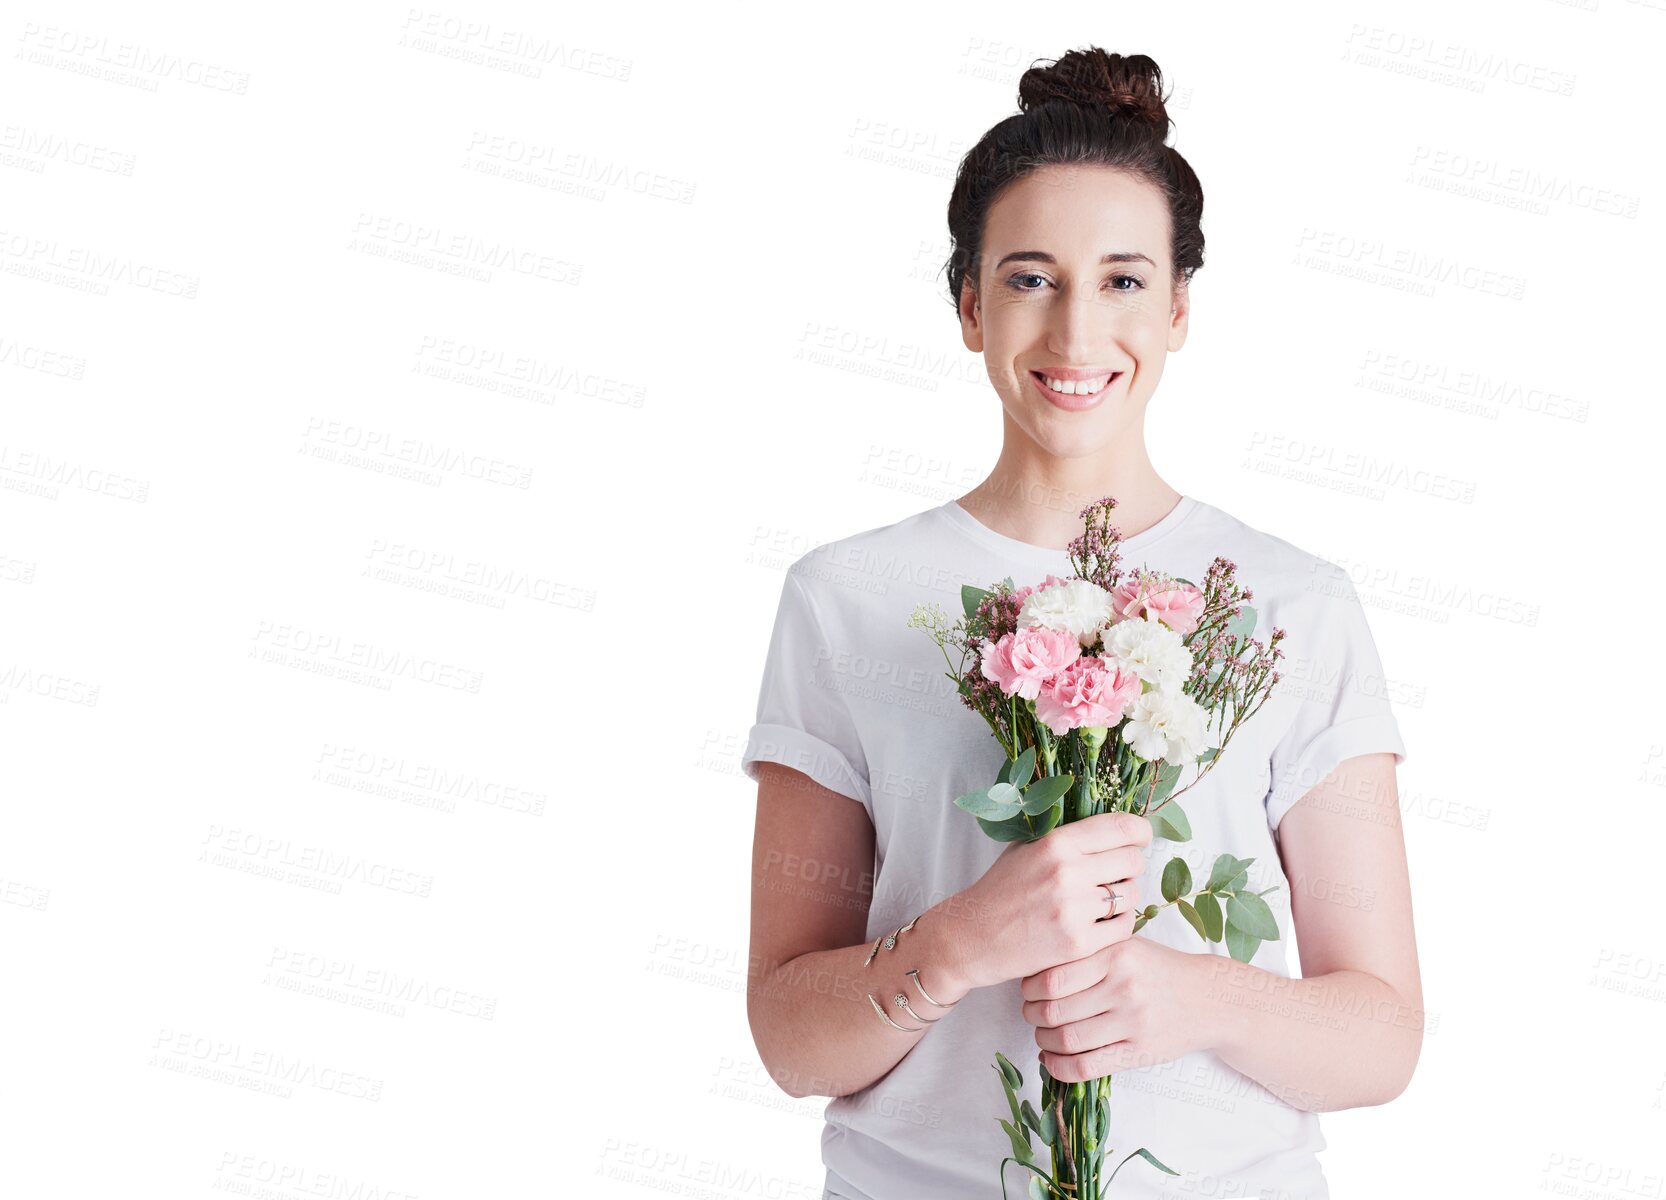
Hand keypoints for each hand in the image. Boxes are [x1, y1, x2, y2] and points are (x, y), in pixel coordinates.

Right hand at [948, 811, 1151, 990]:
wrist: (972, 936)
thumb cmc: (1001, 889)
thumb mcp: (1026, 848)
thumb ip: (1066, 835)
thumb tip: (1113, 826)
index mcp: (1055, 843)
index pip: (1121, 827)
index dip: (1140, 831)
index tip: (1141, 837)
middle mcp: (1067, 873)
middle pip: (1133, 861)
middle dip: (1132, 864)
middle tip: (1120, 871)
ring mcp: (1073, 910)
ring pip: (1131, 895)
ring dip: (1124, 895)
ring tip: (1105, 899)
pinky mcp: (1078, 943)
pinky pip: (1124, 927)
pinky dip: (1119, 924)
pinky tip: (1102, 922)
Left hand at [1021, 935, 1218, 1083]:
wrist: (1208, 997)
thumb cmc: (1157, 969)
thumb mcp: (1125, 945)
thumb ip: (1087, 953)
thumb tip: (1034, 970)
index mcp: (1115, 955)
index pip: (1053, 978)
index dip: (1030, 989)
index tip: (1027, 991)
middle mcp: (1124, 988)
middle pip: (1055, 1011)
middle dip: (1032, 1016)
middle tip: (1031, 1014)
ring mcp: (1133, 1022)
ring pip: (1067, 1040)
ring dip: (1043, 1041)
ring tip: (1043, 1036)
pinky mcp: (1140, 1052)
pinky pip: (1086, 1067)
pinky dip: (1059, 1067)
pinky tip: (1052, 1058)